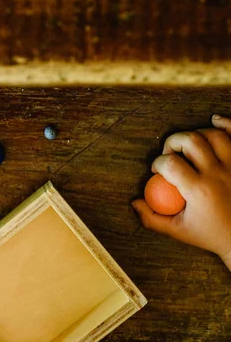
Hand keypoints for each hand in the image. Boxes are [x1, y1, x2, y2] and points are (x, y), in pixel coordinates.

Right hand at [133, 114, 230, 266]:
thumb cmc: (212, 235)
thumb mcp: (178, 232)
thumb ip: (152, 219)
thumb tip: (135, 202)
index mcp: (199, 190)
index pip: (170, 163)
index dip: (157, 163)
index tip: (156, 172)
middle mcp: (218, 174)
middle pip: (190, 140)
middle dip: (172, 142)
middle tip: (170, 155)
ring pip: (213, 135)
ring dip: (195, 135)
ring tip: (188, 147)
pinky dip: (226, 123)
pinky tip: (214, 121)